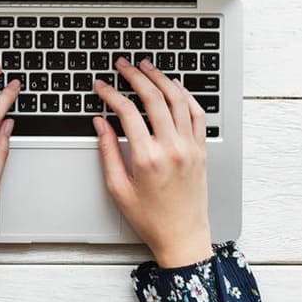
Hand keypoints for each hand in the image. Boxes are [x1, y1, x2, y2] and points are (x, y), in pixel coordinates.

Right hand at [93, 57, 212, 267]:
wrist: (183, 237)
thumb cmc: (150, 218)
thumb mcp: (118, 187)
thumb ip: (107, 151)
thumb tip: (100, 123)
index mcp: (147, 158)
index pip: (126, 112)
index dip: (110, 93)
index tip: (101, 86)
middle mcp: (171, 148)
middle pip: (153, 98)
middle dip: (135, 76)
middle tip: (123, 65)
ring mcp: (190, 147)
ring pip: (177, 100)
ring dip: (161, 79)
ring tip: (147, 67)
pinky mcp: (201, 150)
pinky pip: (197, 113)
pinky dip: (185, 95)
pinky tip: (174, 87)